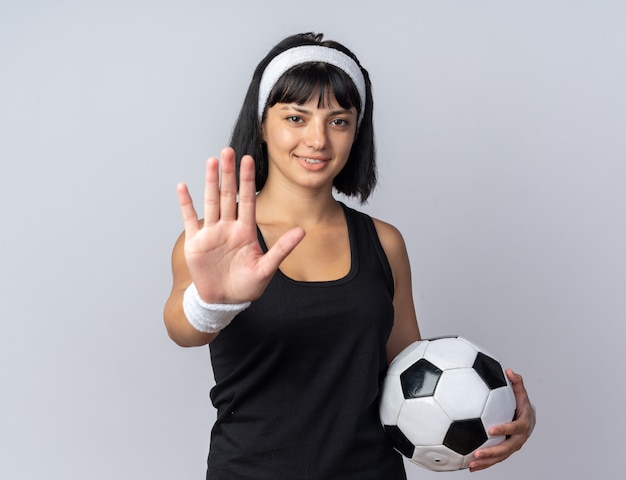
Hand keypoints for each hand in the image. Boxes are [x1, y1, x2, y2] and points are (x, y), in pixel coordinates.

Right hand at [177, 147, 304, 303]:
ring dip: (210, 182)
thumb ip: (282, 249)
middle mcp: (228, 227)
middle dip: (228, 173)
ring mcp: (211, 233)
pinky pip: (190, 219)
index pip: (248, 200)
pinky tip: (183, 187)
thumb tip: (302, 232)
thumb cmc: (245, 286)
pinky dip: (185, 203)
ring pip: (210, 201)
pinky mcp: (196, 242)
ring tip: (211, 161)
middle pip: (227, 194)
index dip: (248, 181)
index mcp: (245, 231)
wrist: (223, 301)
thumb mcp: (266, 269)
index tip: (248, 160)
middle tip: (229, 151)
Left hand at [468, 369, 535, 471]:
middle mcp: (519, 439)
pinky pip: (494, 459)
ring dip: (486, 463)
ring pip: (500, 457)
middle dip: (492, 453)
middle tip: (478, 453)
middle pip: (507, 448)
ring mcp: (512, 447)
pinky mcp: (504, 451)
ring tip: (472, 465)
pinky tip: (470, 467)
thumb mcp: (521, 393)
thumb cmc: (522, 404)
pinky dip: (484, 464)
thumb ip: (517, 383)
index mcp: (523, 424)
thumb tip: (510, 371)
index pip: (516, 428)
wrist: (528, 419)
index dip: (505, 429)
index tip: (491, 429)